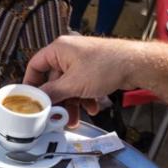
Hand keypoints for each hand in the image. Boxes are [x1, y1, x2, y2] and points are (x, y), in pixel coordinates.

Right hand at [23, 35, 141, 126]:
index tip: (30, 100)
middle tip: (56, 116)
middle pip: (54, 80)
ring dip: (72, 103)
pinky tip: (92, 107)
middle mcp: (69, 53)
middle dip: (57, 101)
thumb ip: (53, 93)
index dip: (31, 83)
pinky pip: (82, 86)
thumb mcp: (73, 84)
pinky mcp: (93, 69)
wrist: (136, 64)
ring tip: (75, 118)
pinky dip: (84, 98)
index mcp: (59, 49)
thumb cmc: (107, 65)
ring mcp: (82, 61)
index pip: (35, 65)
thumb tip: (39, 101)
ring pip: (69, 86)